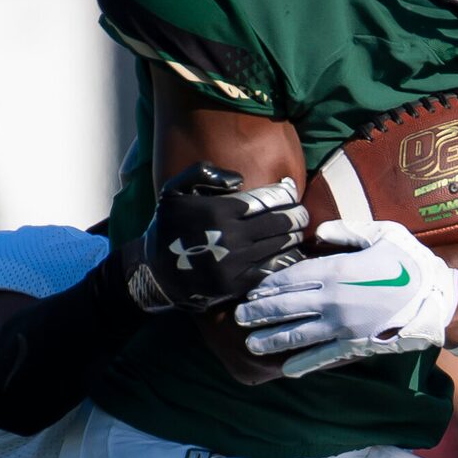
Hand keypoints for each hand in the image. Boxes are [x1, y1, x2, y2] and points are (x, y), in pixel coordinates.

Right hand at [121, 163, 308, 313]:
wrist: (154, 271)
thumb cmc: (167, 226)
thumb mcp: (174, 190)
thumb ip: (203, 174)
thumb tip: (239, 179)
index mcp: (218, 210)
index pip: (265, 199)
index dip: (284, 194)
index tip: (292, 191)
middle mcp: (230, 235)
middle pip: (277, 222)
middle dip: (295, 216)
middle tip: (303, 214)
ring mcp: (235, 262)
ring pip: (277, 246)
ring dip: (293, 238)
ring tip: (299, 231)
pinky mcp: (237, 283)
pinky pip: (270, 269)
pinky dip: (285, 260)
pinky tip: (293, 254)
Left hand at [234, 220, 457, 376]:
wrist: (438, 300)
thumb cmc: (411, 263)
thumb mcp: (382, 234)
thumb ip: (347, 232)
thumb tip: (318, 232)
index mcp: (337, 271)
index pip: (291, 278)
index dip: (268, 285)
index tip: (251, 290)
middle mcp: (333, 301)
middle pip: (286, 307)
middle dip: (259, 313)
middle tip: (238, 318)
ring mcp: (342, 327)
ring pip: (297, 335)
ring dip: (271, 340)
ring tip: (252, 344)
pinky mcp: (354, 346)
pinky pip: (323, 357)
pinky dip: (303, 364)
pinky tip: (286, 370)